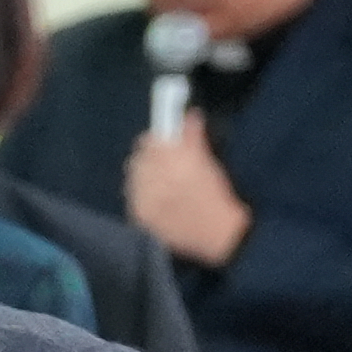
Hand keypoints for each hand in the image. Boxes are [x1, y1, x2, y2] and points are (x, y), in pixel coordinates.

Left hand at [129, 117, 250, 271]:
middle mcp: (156, 179)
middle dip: (149, 157)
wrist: (220, 237)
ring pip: (132, 176)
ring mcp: (143, 200)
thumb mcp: (209, 164)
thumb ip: (193, 138)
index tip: (163, 141)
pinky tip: (156, 198)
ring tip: (160, 182)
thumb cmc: (219, 197)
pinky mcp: (138, 216)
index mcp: (176, 163)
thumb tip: (188, 115)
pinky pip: (132, 196)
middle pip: (138, 158)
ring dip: (143, 176)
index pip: (150, 141)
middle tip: (162, 162)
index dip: (156, 140)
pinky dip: (141, 194)